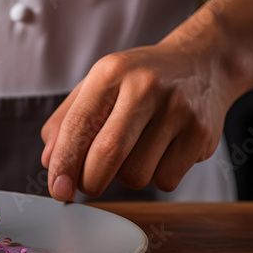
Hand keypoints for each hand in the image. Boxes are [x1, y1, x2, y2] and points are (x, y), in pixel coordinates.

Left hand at [40, 40, 231, 200]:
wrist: (203, 63)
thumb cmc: (140, 79)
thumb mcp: (98, 85)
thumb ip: (68, 120)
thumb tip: (50, 162)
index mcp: (111, 73)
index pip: (79, 125)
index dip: (64, 163)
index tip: (58, 189)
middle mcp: (145, 87)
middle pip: (108, 155)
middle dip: (90, 181)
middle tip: (87, 183)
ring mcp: (177, 110)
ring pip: (137, 175)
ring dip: (126, 177)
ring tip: (135, 152)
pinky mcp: (201, 134)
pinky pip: (166, 180)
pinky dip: (156, 177)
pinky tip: (161, 152)